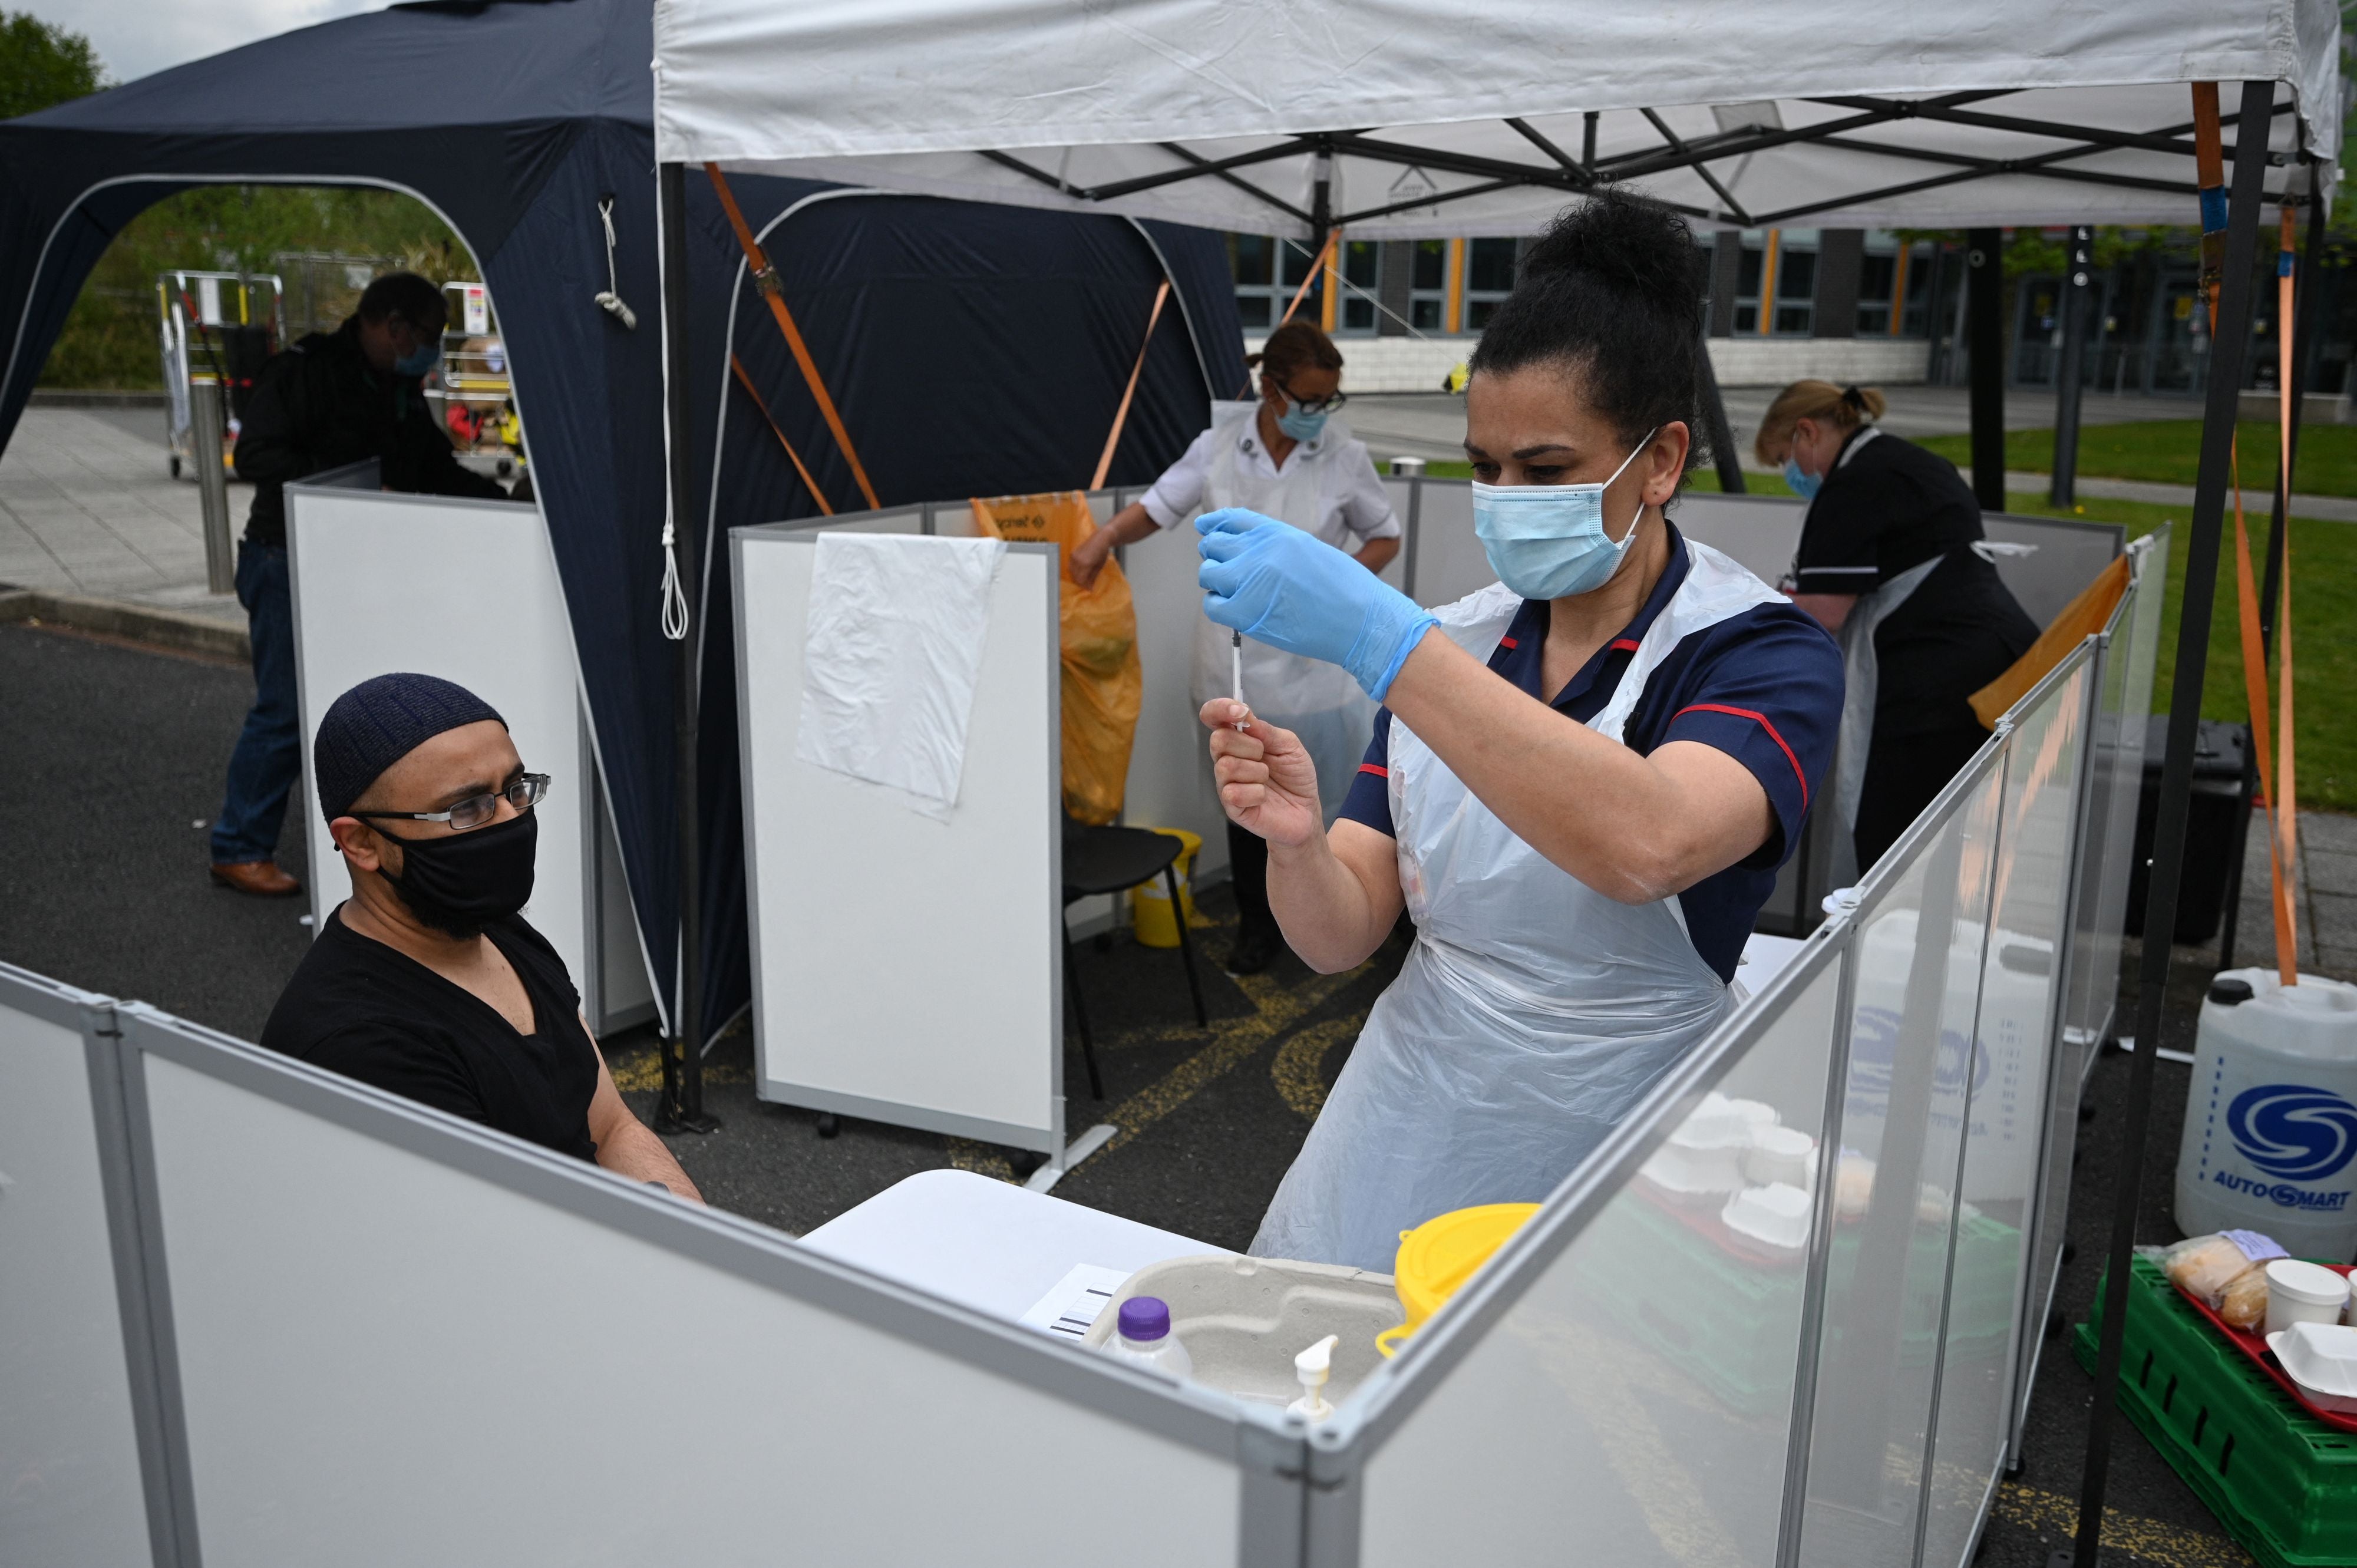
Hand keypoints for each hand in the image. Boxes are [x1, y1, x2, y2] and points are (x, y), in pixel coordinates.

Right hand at [1068, 528, 1110, 589]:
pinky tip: (1081, 572)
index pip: (1081, 580)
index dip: (1085, 586)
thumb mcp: (1099, 567)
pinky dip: (1075, 571)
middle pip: (1075, 577)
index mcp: (1085, 564)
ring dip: (1077, 577)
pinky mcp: (1072, 554)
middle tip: (1088, 586)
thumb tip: (1090, 587)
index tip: (1089, 589)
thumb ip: (1093, 577)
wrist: (1100, 539)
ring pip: (1072, 572)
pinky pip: (1071, 566)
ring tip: (1085, 579)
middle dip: (1081, 583)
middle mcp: (1077, 560)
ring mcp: (1073, 557)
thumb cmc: (1102, 552)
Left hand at [1197, 508, 1435, 699]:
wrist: (1362, 619)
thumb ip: (1276, 547)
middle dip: (1216, 556)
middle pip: (1214, 545)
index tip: (1206, 528)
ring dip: (1217, 582)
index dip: (1215, 524)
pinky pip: (1212, 605)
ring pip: (1208, 573)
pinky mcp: (1245, 612)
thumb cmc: (1346, 590)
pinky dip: (1219, 607)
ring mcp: (1250, 580)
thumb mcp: (1309, 550)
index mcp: (1277, 533)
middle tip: (1226, 571)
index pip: (1231, 519)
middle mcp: (1260, 551)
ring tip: (1235, 593)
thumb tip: (1249, 554)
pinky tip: (1236, 610)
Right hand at [1201, 699, 1322, 848]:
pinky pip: (1232, 793)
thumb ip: (1265, 730)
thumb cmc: (1295, 776)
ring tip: (1267, 779)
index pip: (1214, 717)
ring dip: (1255, 771)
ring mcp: (1227, 783)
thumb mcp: (1289, 745)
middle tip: (1265, 756)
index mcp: (1239, 739)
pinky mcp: (1231, 806)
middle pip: (1218, 740)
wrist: (1306, 809)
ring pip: (1225, 766)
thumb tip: (1243, 714)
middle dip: (1248, 745)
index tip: (1239, 711)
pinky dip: (1256, 793)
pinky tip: (1264, 797)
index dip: (1218, 709)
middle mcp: (1227, 759)